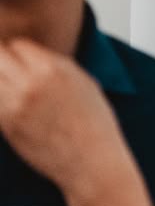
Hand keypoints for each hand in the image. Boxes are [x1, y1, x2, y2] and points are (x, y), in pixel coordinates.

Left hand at [0, 37, 127, 195]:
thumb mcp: (85, 82)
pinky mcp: (6, 125)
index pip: (19, 44)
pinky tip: (10, 103)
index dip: (20, 51)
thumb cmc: (95, 124)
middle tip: (11, 71)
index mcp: (54, 69)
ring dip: (0, 81)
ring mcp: (14, 105)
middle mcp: (30, 83)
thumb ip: (58, 65)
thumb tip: (35, 57)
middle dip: (4, 62)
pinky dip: (0, 99)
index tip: (22, 58)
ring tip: (11, 88)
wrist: (91, 161)